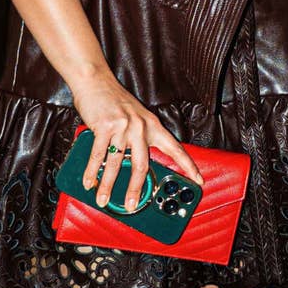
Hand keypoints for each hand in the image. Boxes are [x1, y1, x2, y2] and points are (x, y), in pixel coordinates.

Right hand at [70, 73, 203, 212]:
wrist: (96, 82)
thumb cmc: (115, 101)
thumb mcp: (136, 118)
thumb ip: (139, 139)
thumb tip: (135, 167)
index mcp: (153, 126)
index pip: (175, 149)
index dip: (188, 166)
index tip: (198, 181)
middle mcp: (141, 127)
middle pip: (141, 165)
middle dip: (136, 189)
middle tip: (132, 206)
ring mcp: (122, 127)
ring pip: (116, 164)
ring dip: (108, 185)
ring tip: (104, 200)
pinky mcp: (104, 127)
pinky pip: (98, 155)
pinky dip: (92, 171)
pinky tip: (89, 183)